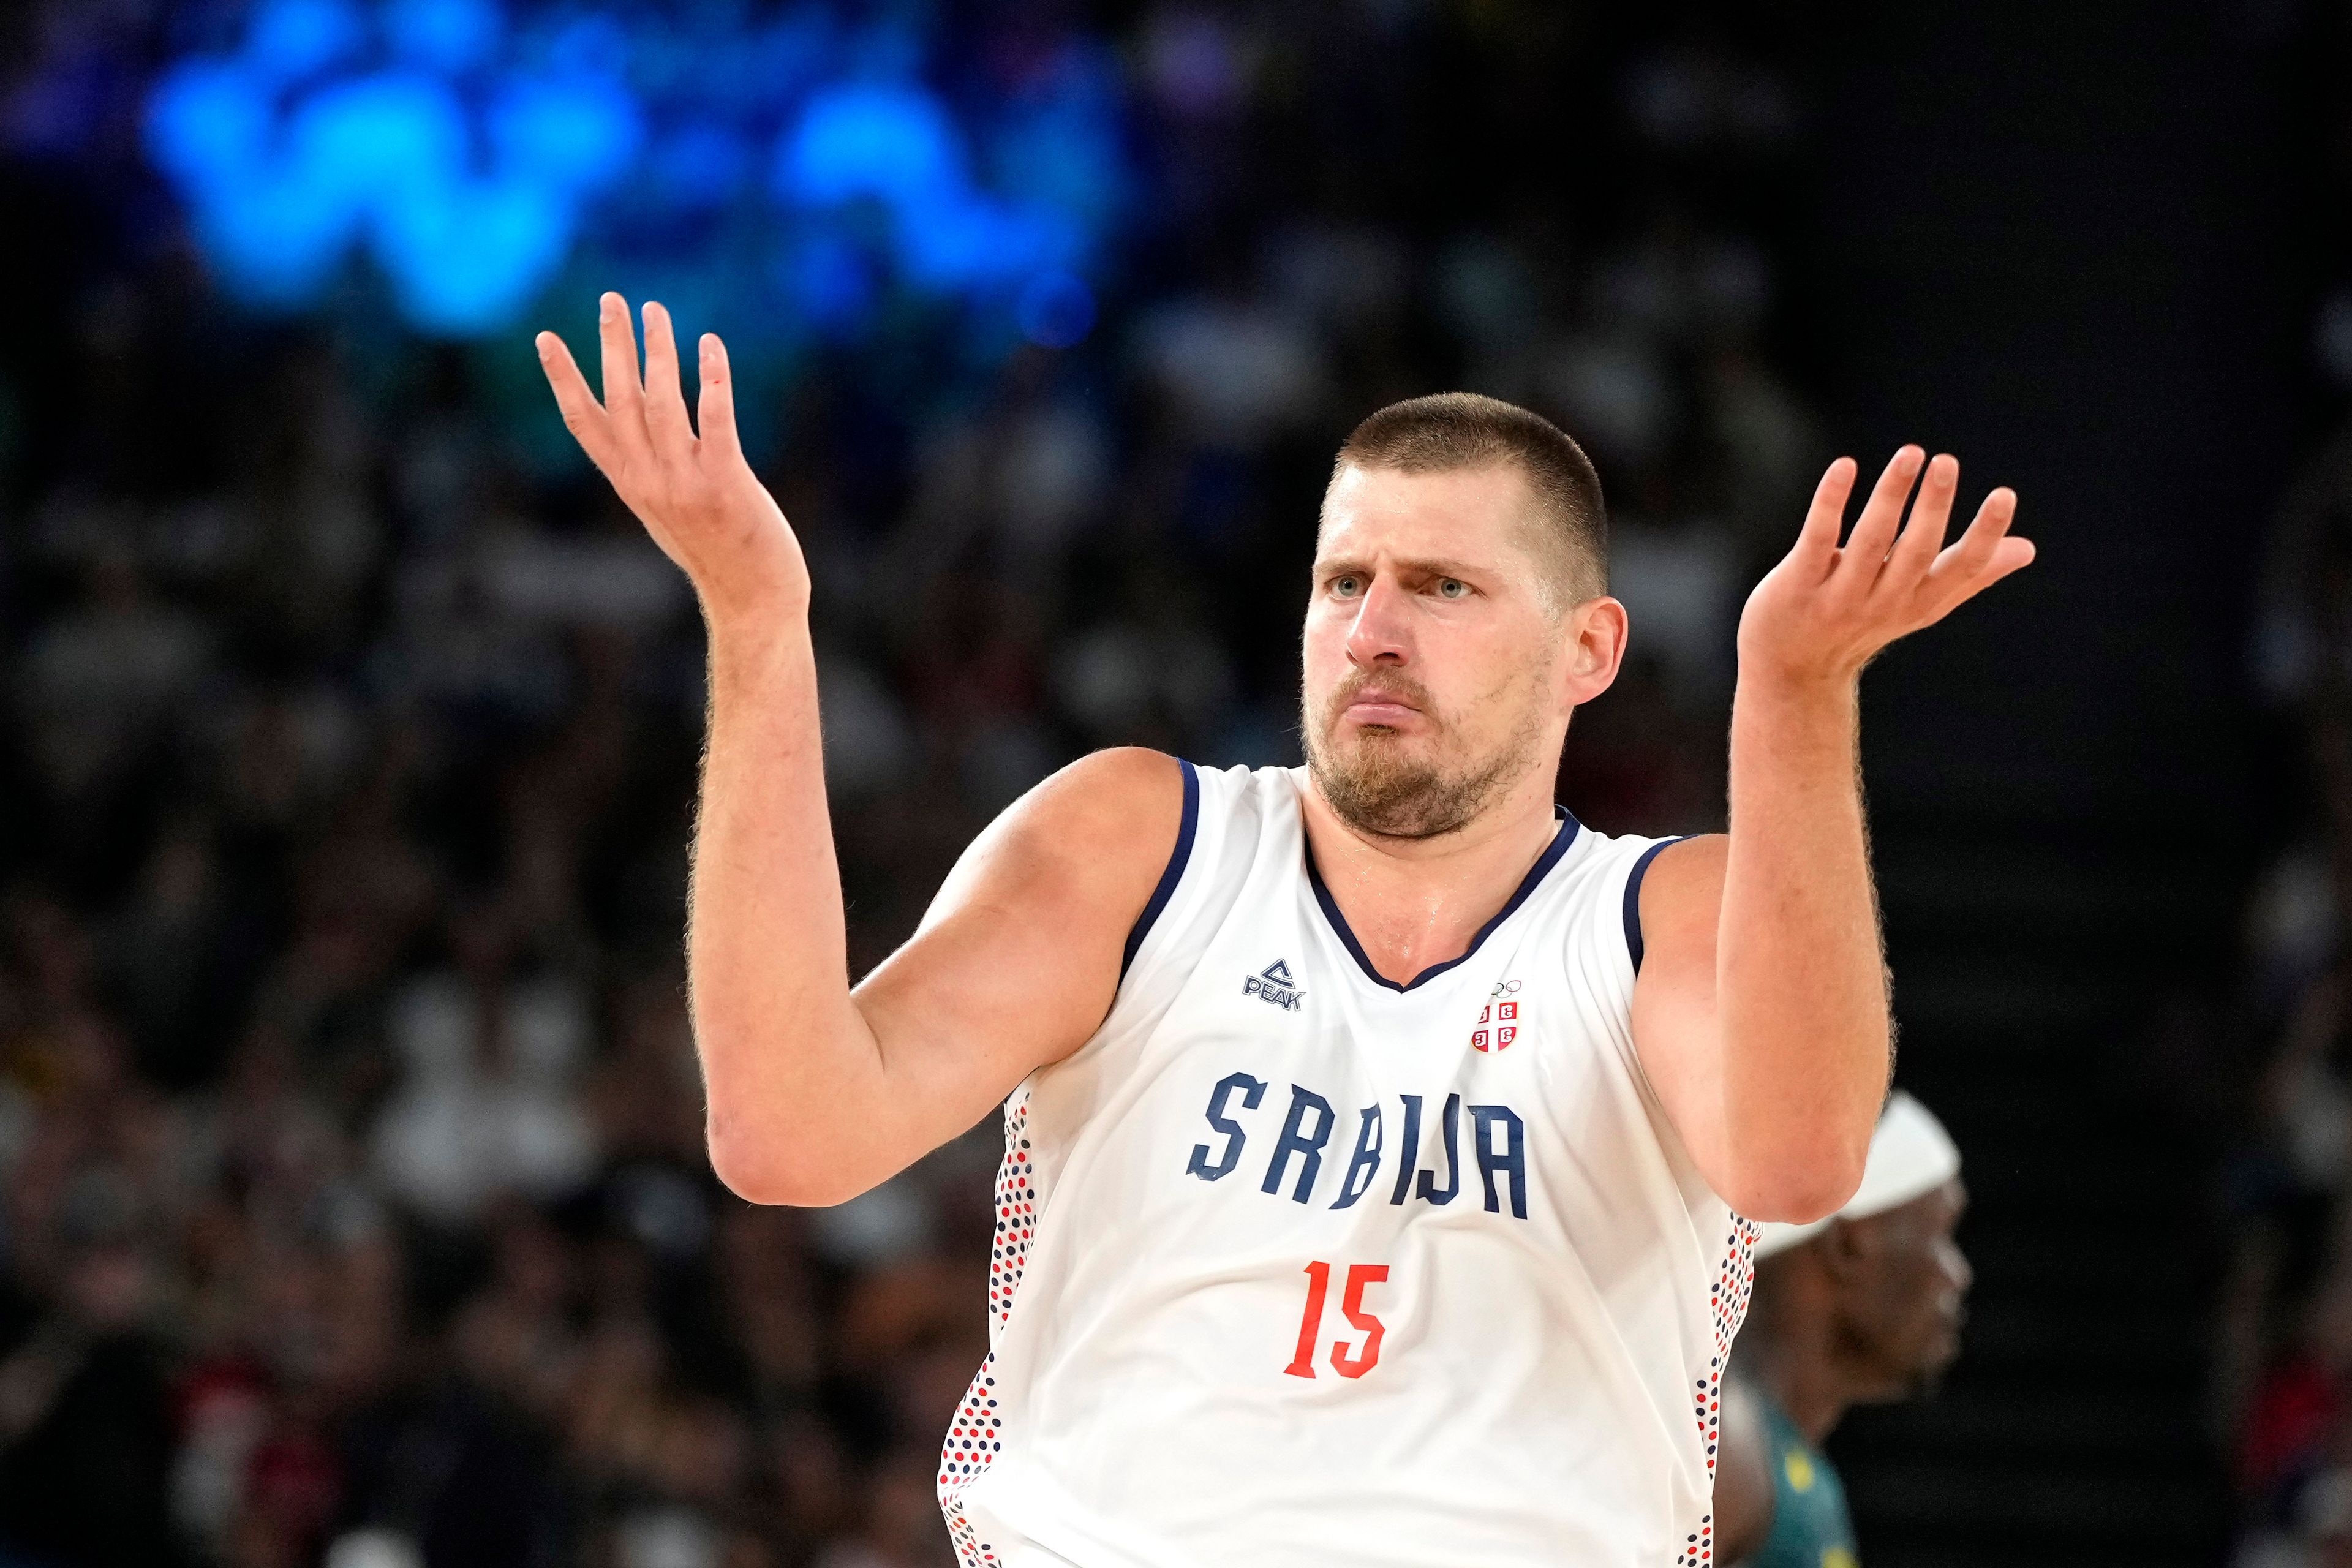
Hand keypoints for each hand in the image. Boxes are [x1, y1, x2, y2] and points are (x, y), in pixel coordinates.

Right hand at [536, 294, 808, 627]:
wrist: (752, 600)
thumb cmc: (716, 551)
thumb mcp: (668, 509)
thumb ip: (650, 468)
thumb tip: (641, 422)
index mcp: (631, 484)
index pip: (585, 424)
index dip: (563, 380)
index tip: (546, 338)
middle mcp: (650, 481)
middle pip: (621, 401)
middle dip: (613, 346)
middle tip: (611, 299)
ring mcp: (686, 483)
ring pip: (663, 404)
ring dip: (658, 352)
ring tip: (655, 310)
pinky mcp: (726, 484)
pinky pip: (715, 421)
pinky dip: (711, 380)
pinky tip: (710, 345)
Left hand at [1737, 447, 2032, 686]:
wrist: (1792, 673)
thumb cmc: (1862, 625)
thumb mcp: (1919, 606)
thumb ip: (1968, 575)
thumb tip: (2028, 549)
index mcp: (1918, 602)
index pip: (1960, 569)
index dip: (1984, 535)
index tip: (2005, 495)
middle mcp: (1883, 602)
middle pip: (1915, 552)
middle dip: (1933, 507)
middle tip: (1947, 462)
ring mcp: (1838, 596)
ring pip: (1869, 541)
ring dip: (1890, 495)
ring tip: (1911, 454)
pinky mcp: (1797, 585)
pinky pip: (1817, 540)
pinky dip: (1831, 503)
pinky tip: (1845, 466)